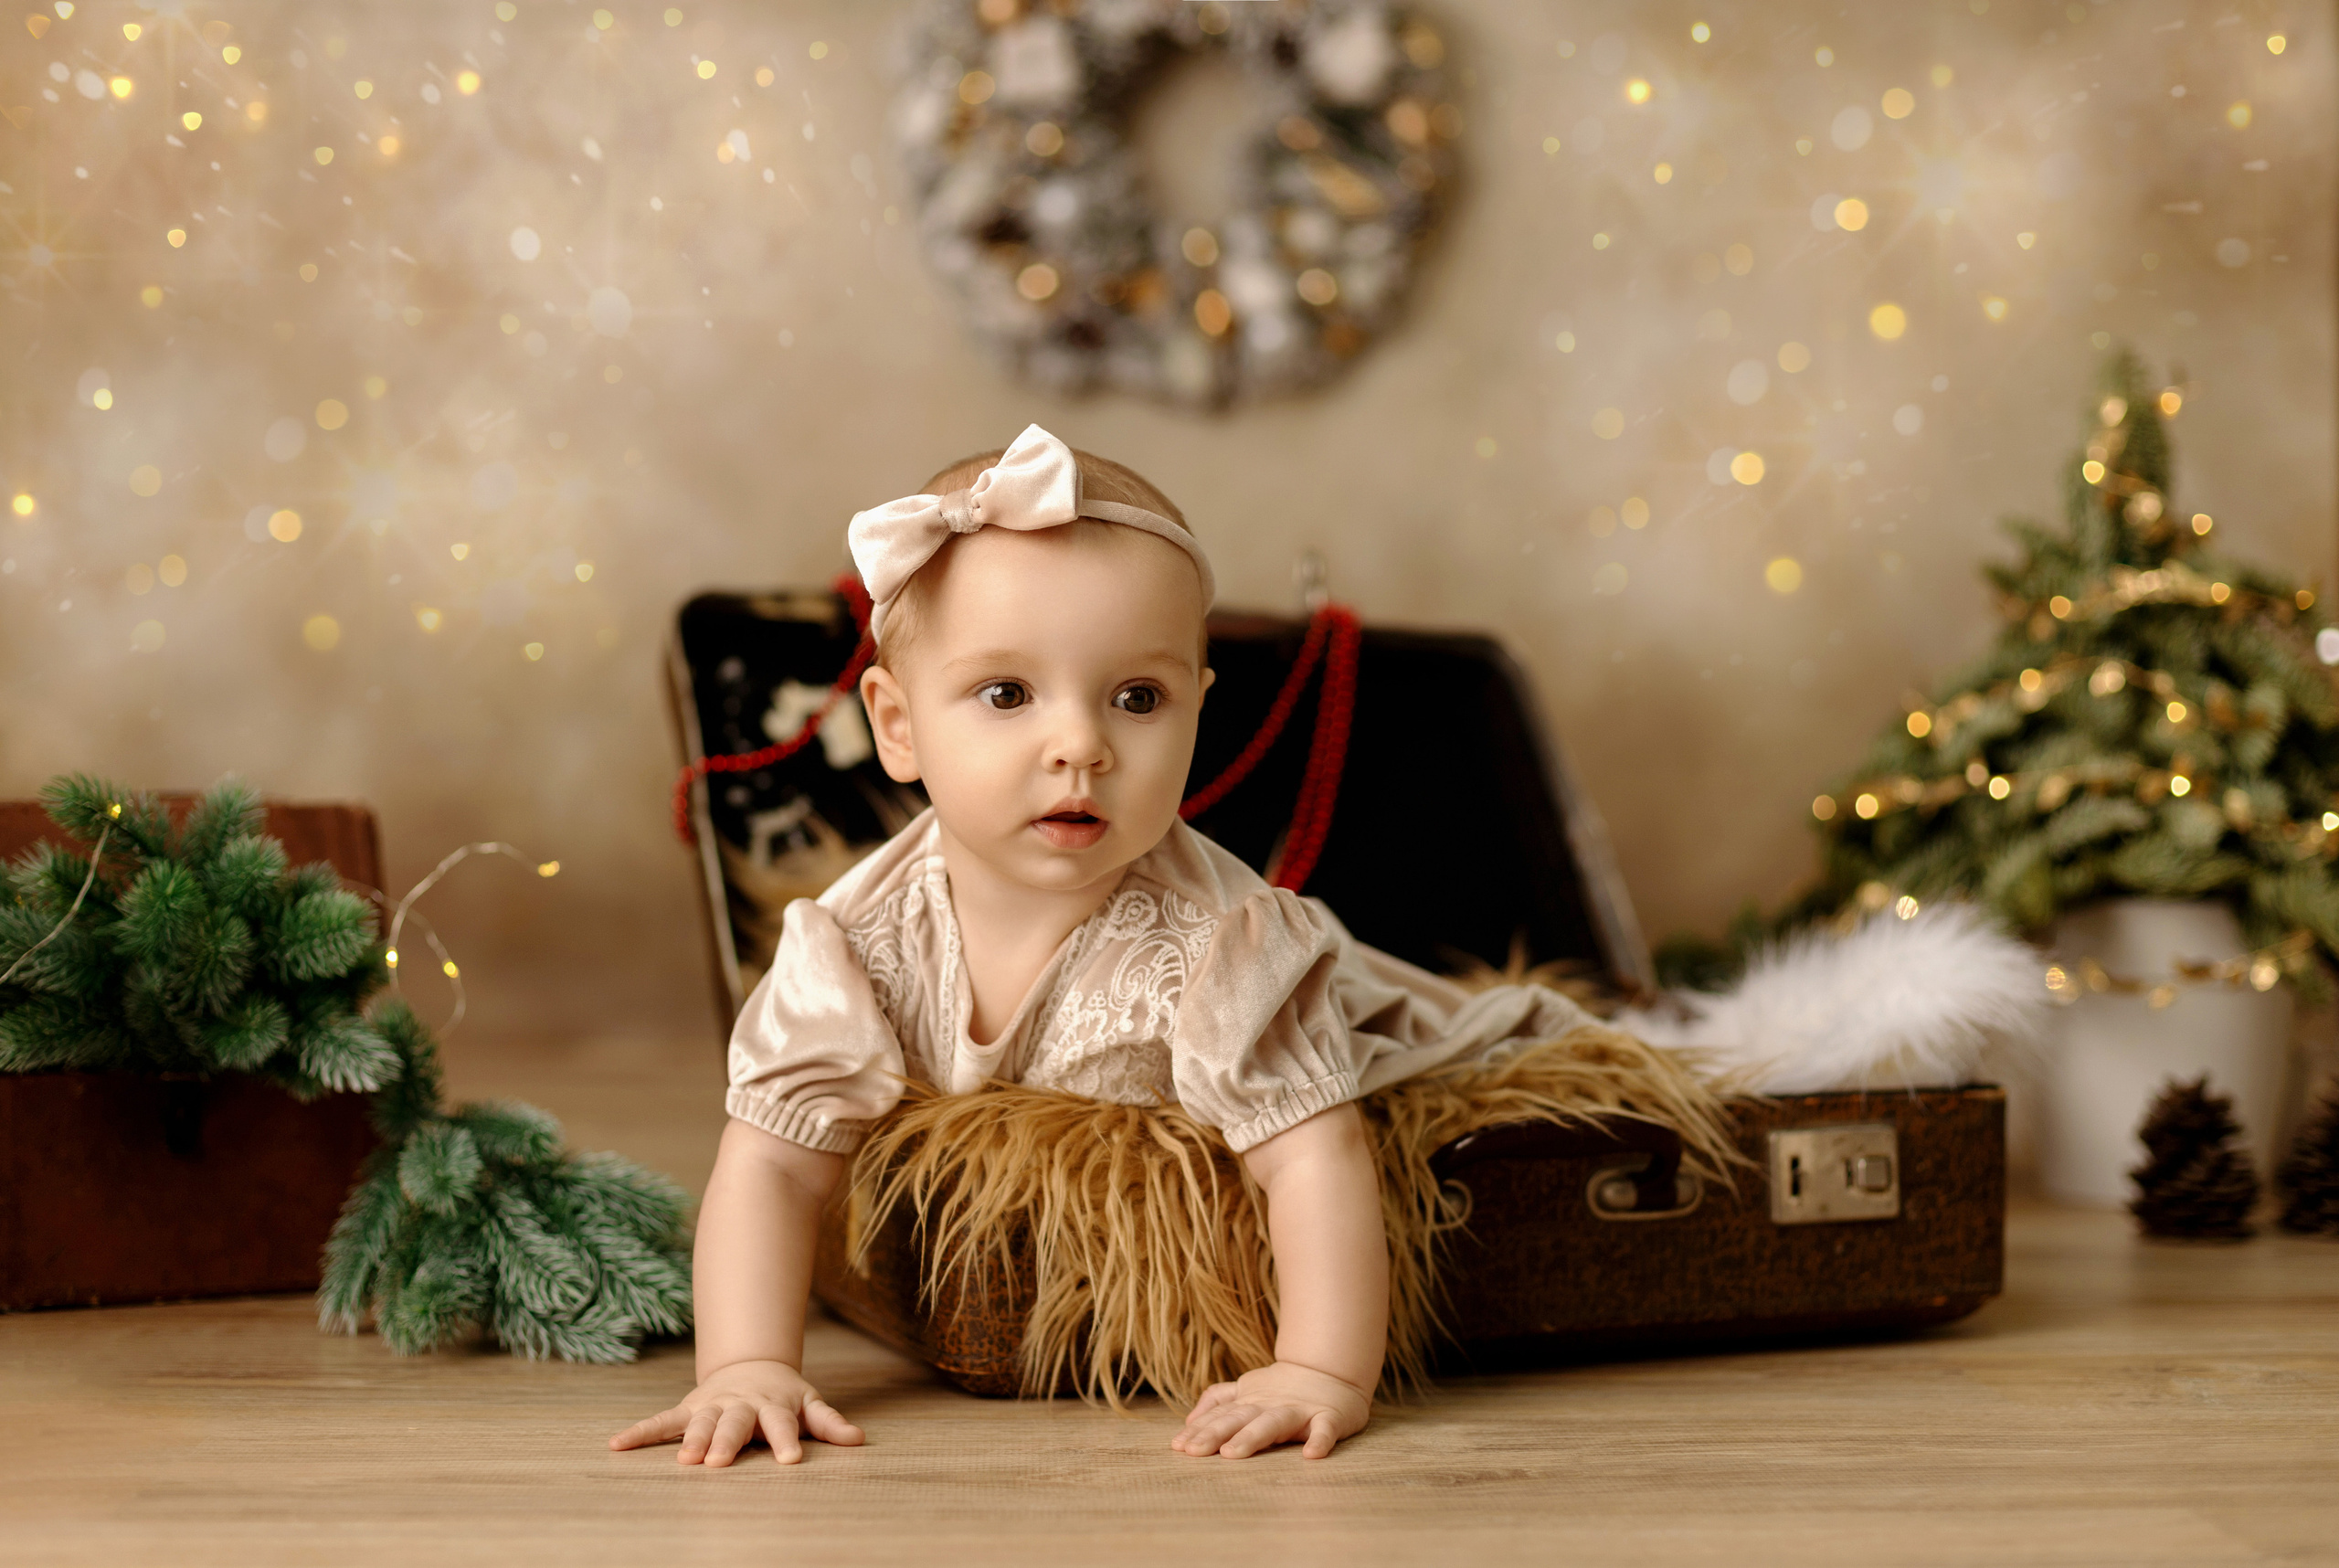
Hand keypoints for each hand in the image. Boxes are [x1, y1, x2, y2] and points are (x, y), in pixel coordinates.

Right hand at [608, 1359, 864, 1466]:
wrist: (752, 1365)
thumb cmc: (785, 1396)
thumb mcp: (810, 1404)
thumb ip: (830, 1423)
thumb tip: (858, 1439)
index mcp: (773, 1406)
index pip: (782, 1424)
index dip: (787, 1440)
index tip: (790, 1460)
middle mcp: (740, 1405)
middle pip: (734, 1424)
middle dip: (726, 1442)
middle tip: (719, 1462)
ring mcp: (712, 1406)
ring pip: (699, 1423)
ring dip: (690, 1439)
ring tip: (683, 1460)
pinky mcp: (688, 1409)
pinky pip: (661, 1421)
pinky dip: (640, 1432)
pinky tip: (616, 1444)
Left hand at [1171, 1360, 1371, 1459]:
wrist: (1331, 1370)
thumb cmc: (1284, 1388)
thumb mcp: (1246, 1389)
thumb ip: (1219, 1401)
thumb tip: (1189, 1421)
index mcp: (1250, 1401)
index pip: (1220, 1416)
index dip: (1198, 1430)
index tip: (1177, 1447)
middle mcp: (1270, 1404)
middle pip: (1239, 1418)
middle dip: (1215, 1434)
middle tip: (1194, 1452)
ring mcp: (1300, 1410)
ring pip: (1273, 1422)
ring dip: (1252, 1437)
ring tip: (1233, 1454)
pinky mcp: (1329, 1417)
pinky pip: (1325, 1429)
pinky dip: (1320, 1441)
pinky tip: (1312, 1455)